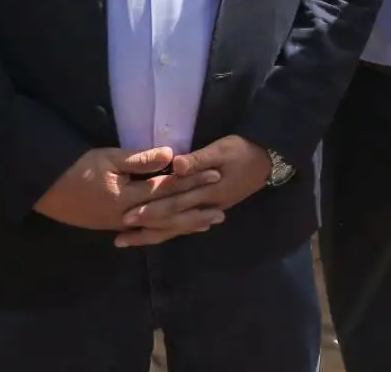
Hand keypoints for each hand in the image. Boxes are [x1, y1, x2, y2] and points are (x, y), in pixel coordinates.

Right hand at [32, 146, 221, 231]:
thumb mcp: (108, 158)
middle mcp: (126, 217)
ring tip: (207, 224)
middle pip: (168, 214)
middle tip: (221, 211)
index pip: (167, 188)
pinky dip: (162, 230)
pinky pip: (144, 230)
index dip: (192, 180)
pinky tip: (174, 230)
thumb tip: (172, 156)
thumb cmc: (77, 169)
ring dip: (183, 225)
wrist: (43, 188)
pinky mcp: (112, 226)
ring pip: (158, 227)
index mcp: (127, 198)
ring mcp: (119, 224)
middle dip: (195, 210)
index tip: (215, 174)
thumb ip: (140, 160)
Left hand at [114, 136, 272, 247]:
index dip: (151, 211)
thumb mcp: (223, 148)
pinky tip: (159, 235)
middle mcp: (206, 206)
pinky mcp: (211, 208)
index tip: (127, 216)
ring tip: (131, 241)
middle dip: (146, 228)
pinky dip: (171, 231)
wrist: (269, 160)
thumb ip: (199, 158)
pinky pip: (186, 225)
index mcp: (207, 192)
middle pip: (172, 221)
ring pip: (178, 228)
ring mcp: (209, 210)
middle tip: (120, 237)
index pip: (174, 205)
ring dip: (154, 234)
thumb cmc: (244, 151)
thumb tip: (175, 165)